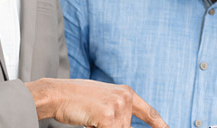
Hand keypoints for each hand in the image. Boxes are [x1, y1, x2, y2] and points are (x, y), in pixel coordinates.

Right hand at [26, 78, 168, 127]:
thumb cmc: (75, 99)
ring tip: (90, 118)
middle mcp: (125, 97)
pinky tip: (89, 122)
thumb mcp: (102, 102)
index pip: (148, 112)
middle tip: (96, 120)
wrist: (56, 94)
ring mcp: (118, 106)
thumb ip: (117, 112)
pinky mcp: (109, 116)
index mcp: (125, 92)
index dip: (159, 124)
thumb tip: (125, 126)